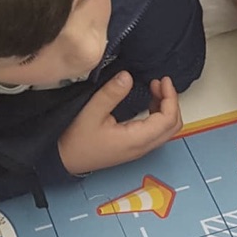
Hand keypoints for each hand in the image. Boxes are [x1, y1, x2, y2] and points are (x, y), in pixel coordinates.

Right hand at [58, 72, 182, 174]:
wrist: (64, 160)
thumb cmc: (74, 141)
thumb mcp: (90, 113)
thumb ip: (111, 94)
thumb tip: (127, 76)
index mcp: (135, 139)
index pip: (167, 119)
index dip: (171, 98)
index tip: (163, 80)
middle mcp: (142, 147)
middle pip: (173, 126)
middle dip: (172, 102)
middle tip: (160, 83)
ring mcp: (139, 149)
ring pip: (166, 129)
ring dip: (166, 108)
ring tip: (155, 88)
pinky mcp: (134, 147)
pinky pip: (156, 132)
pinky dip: (158, 115)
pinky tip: (148, 101)